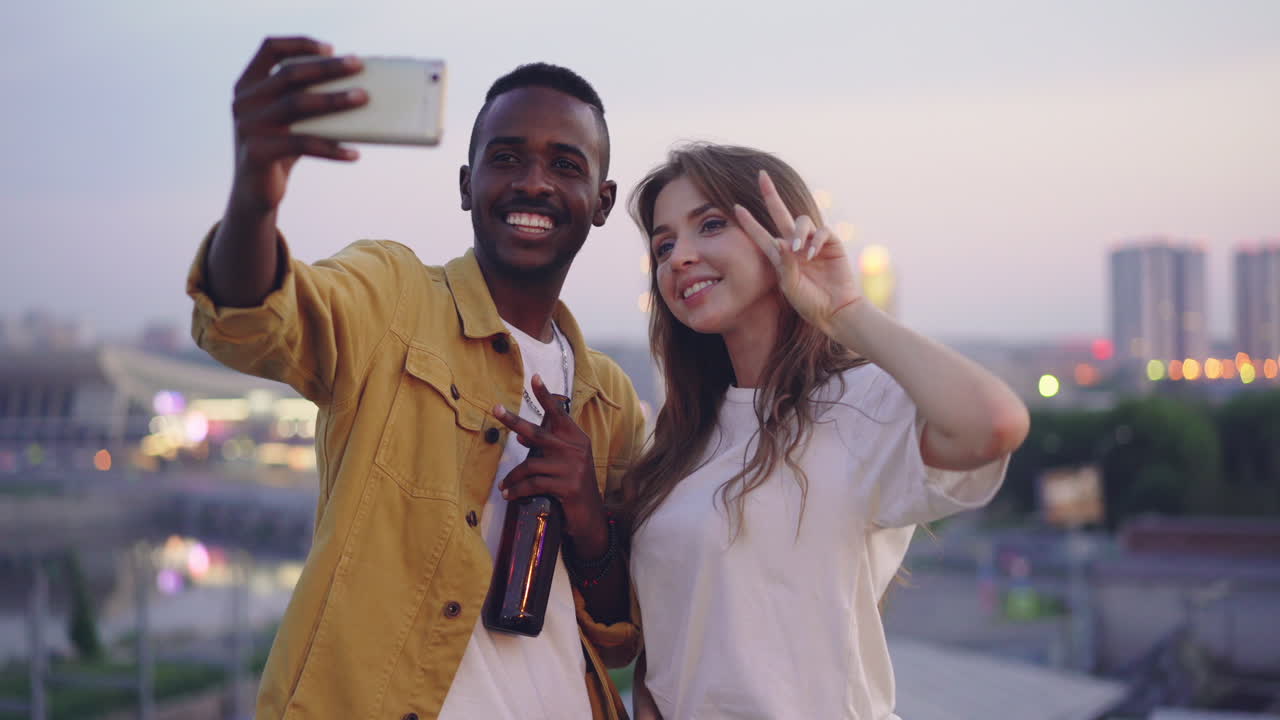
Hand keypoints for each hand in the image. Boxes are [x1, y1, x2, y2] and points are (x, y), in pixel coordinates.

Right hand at [228, 36, 368, 215]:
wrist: (254, 193)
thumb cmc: (280, 149)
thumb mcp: (288, 120)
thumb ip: (305, 99)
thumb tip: (355, 86)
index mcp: (247, 84)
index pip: (270, 48)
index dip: (300, 43)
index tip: (332, 48)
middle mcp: (243, 101)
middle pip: (289, 73)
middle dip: (327, 67)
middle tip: (359, 66)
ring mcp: (247, 126)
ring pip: (297, 104)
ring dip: (334, 99)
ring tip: (364, 98)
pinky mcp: (257, 152)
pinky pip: (302, 144)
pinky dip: (331, 148)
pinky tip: (354, 154)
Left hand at [494, 375, 607, 556]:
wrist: (590, 517)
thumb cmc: (572, 485)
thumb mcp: (564, 463)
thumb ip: (546, 448)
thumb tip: (520, 437)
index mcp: (577, 438)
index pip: (559, 413)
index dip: (546, 396)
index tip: (534, 378)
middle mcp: (576, 449)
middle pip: (538, 432)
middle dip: (514, 421)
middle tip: (495, 409)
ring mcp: (572, 467)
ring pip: (531, 465)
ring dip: (513, 477)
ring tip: (504, 485)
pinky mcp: (567, 486)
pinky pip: (533, 484)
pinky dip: (518, 490)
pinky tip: (509, 495)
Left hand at [732, 170, 860, 338]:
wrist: (834, 310)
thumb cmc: (809, 302)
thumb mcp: (790, 286)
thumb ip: (785, 264)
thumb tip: (780, 240)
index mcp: (780, 256)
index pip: (761, 235)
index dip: (749, 222)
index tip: (736, 207)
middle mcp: (795, 245)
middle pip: (780, 213)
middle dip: (771, 194)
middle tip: (761, 176)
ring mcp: (813, 242)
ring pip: (802, 221)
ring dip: (799, 232)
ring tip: (800, 251)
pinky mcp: (831, 243)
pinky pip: (821, 231)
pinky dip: (816, 241)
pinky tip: (813, 255)